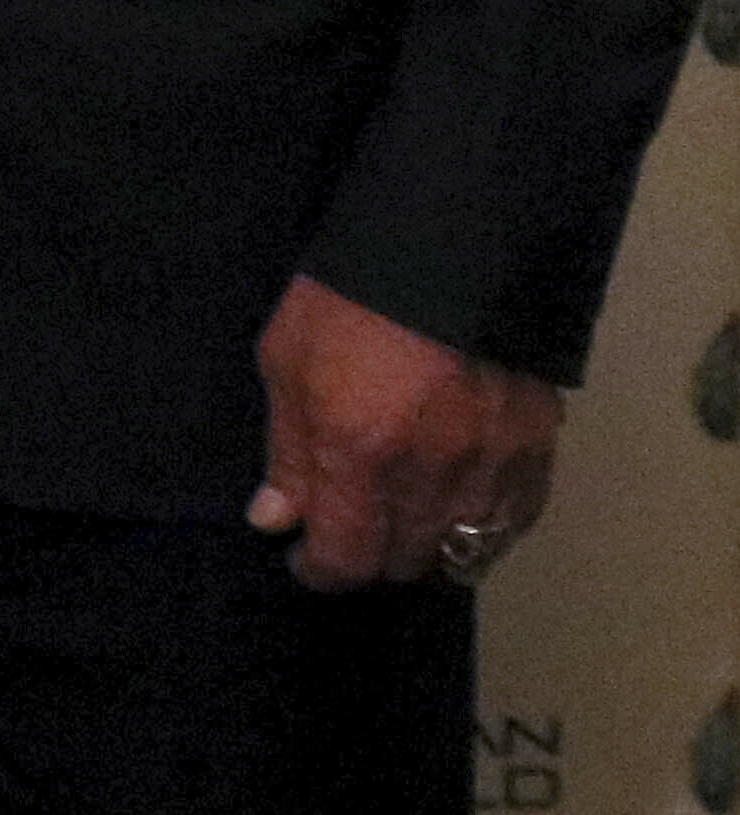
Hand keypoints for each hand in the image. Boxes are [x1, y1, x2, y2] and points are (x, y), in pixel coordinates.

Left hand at [250, 274, 559, 590]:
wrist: (444, 244)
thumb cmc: (346, 296)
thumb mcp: (285, 361)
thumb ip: (287, 451)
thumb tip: (277, 520)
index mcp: (360, 453)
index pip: (346, 557)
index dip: (321, 571)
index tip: (305, 559)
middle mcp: (432, 474)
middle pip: (405, 561)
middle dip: (370, 557)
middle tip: (351, 531)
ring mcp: (492, 463)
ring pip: (462, 551)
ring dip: (426, 549)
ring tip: (401, 524)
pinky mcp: (536, 445)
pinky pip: (513, 519)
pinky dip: (483, 528)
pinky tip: (458, 510)